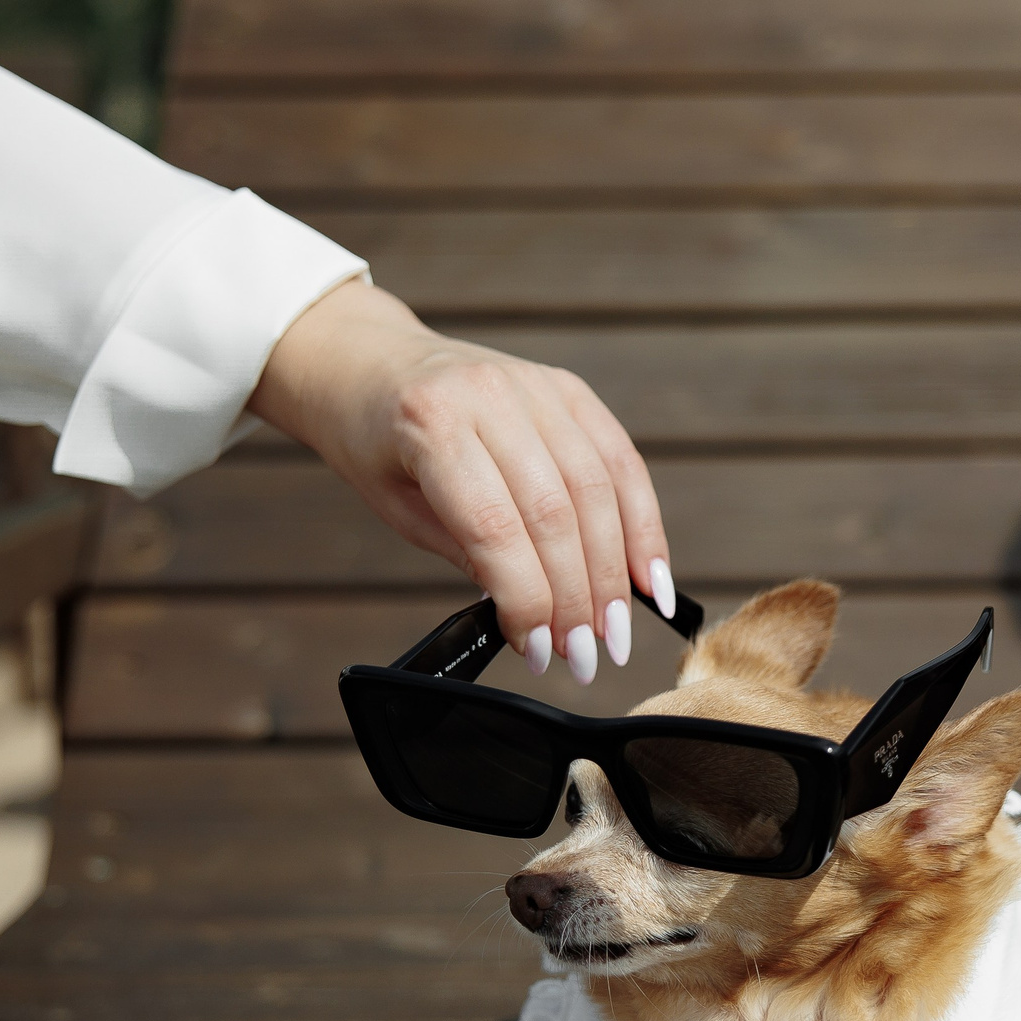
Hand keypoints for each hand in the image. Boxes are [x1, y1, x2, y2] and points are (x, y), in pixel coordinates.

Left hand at [249, 279, 673, 680]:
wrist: (372, 363)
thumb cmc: (377, 443)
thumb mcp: (399, 507)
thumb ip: (468, 552)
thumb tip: (537, 614)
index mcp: (431, 423)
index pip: (494, 526)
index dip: (527, 599)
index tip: (540, 652)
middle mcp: (491, 395)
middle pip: (557, 511)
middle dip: (578, 597)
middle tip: (585, 657)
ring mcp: (538, 386)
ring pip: (599, 490)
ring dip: (616, 573)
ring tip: (614, 634)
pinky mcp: (570, 389)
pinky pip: (622, 462)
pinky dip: (642, 526)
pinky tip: (648, 579)